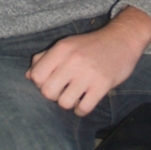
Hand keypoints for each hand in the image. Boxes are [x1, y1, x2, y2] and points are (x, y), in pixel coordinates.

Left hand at [26, 7, 150, 115]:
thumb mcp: (66, 45)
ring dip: (68, 103)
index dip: (40, 83)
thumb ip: (45, 58)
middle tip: (62, 90)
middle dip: (53, 95)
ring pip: (64, 103)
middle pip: (47, 92)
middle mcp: (72, 60)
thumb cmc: (90, 45)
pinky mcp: (102, 85)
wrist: (122, 39)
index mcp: (61, 49)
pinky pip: (83, 108)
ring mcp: (88, 74)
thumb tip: (28, 75)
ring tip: (74, 95)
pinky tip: (84, 101)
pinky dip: (81, 109)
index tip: (51, 81)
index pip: (36, 76)